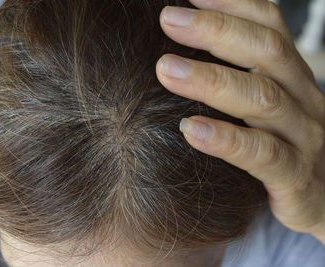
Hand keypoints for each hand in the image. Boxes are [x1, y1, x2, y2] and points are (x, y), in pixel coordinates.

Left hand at [156, 0, 324, 243]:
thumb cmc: (285, 145)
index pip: (269, 27)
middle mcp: (301, 99)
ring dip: (212, 80)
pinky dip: (226, 139)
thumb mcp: (268, 106)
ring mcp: (303, 137)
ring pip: (263, 99)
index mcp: (291, 77)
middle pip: (266, 52)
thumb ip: (240, 80)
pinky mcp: (296, 178)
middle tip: (168, 18)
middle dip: (216, 30)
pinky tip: (189, 129)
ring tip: (166, 69)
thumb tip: (182, 56)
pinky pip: (262, 155)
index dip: (233, 5)